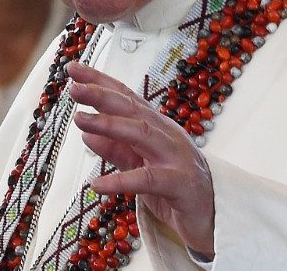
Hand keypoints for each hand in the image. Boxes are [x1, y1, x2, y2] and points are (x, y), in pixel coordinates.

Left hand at [67, 61, 215, 256]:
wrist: (213, 218)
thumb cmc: (173, 186)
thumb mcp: (138, 165)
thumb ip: (115, 149)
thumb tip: (85, 134)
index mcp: (155, 126)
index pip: (126, 98)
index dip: (100, 81)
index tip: (73, 68)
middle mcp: (166, 135)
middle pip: (132, 109)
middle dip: (102, 95)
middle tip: (73, 88)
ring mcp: (176, 157)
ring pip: (141, 134)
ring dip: (109, 125)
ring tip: (80, 120)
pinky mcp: (181, 184)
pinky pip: (148, 180)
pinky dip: (121, 180)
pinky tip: (97, 184)